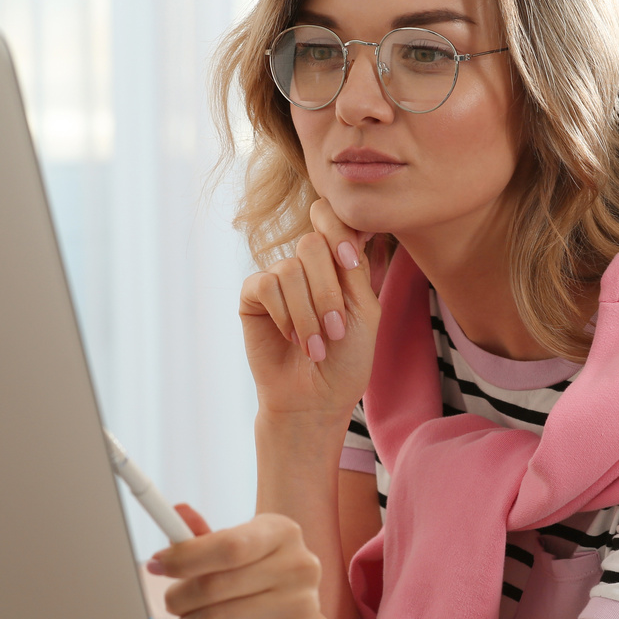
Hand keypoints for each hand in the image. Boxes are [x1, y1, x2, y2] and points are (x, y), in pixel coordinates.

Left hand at [155, 504, 352, 618]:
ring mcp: (303, 605)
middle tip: (170, 605)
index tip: (156, 565)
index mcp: (283, 533)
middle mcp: (300, 565)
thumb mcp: (233, 559)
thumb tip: (177, 511)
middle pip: (216, 584)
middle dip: (179, 598)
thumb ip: (204, 539)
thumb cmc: (256, 591)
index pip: (228, 545)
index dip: (185, 557)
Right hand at [238, 200, 380, 418]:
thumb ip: (354, 269)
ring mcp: (278, 278)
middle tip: (336, 331)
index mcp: (337, 263)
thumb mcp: (365, 311)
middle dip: (327, 291)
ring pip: (290, 269)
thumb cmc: (346, 360)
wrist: (316, 399)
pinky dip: (284, 315)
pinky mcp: (253, 296)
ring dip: (307, 314)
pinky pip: (266, 285)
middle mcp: (306, 266)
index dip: (339, 231)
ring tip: (315, 348)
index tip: (350, 263)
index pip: (332, 219)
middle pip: (311, 243)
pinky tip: (291, 339)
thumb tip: (344, 228)